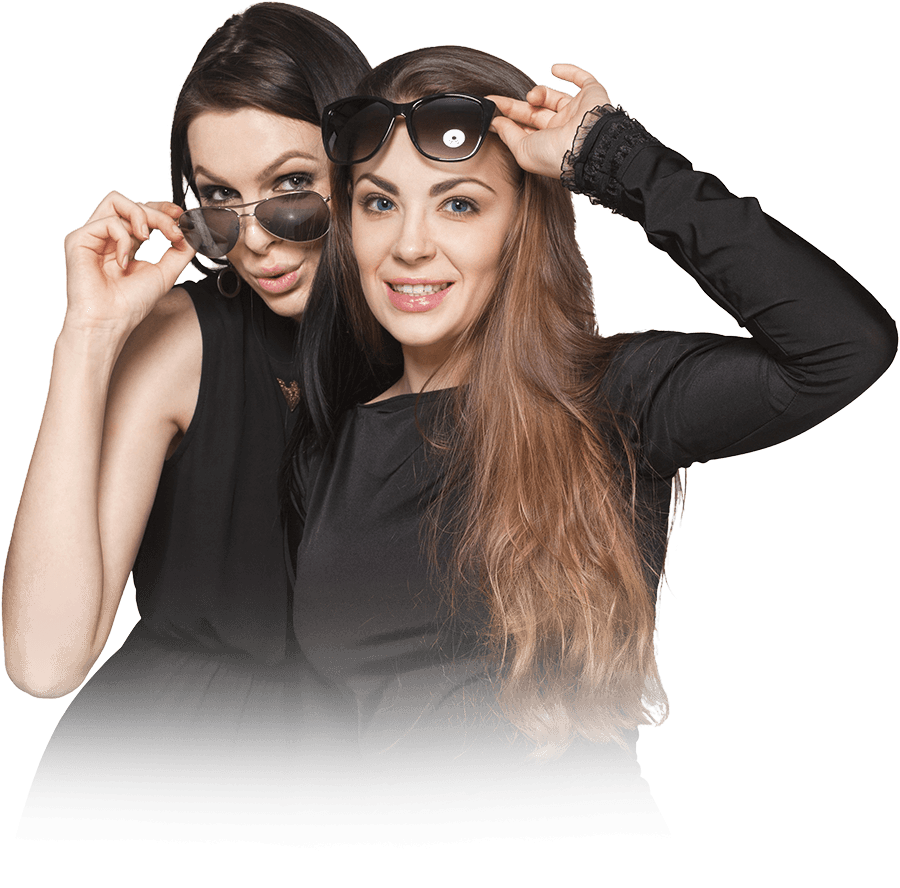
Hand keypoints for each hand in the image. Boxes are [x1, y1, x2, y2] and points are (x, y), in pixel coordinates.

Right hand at [63, 191, 196, 335]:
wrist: (109, 323)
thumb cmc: (130, 305)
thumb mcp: (165, 274)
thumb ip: (179, 252)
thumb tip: (191, 233)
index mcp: (126, 244)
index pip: (142, 212)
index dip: (162, 209)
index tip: (180, 215)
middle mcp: (108, 238)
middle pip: (132, 204)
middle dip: (158, 214)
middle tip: (173, 231)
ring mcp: (93, 237)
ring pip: (116, 201)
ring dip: (141, 216)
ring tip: (148, 238)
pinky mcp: (78, 239)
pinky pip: (107, 222)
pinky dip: (123, 238)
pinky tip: (124, 261)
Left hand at [487, 64, 611, 179]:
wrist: (587, 146)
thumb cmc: (555, 155)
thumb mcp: (522, 150)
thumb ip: (508, 135)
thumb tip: (496, 123)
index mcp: (548, 145)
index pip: (525, 129)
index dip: (508, 119)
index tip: (491, 110)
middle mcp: (562, 129)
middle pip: (535, 113)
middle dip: (515, 106)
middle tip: (498, 101)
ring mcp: (577, 112)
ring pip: (553, 97)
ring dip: (538, 92)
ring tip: (532, 97)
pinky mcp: (592, 96)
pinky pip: (582, 79)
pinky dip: (569, 71)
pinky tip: (554, 69)